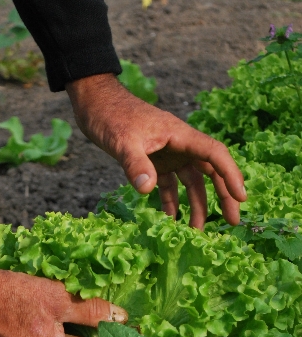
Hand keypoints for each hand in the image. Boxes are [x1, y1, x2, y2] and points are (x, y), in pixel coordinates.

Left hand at [66, 73, 246, 229]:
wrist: (96, 105)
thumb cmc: (111, 116)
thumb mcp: (122, 141)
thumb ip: (135, 164)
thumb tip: (147, 189)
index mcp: (180, 136)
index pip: (215, 155)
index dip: (231, 175)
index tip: (241, 198)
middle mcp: (180, 146)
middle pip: (210, 172)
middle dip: (223, 196)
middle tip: (232, 221)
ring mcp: (169, 155)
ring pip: (191, 182)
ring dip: (196, 205)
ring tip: (196, 231)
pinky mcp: (155, 162)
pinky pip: (169, 186)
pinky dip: (170, 202)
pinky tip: (169, 220)